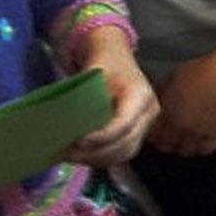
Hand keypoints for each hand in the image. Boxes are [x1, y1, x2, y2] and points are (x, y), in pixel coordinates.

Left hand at [68, 35, 158, 168]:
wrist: (114, 57)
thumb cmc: (102, 64)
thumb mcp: (91, 76)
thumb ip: (83, 101)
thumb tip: (66, 129)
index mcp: (140, 95)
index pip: (124, 124)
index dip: (101, 137)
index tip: (77, 142)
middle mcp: (150, 111)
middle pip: (126, 142)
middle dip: (95, 153)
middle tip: (66, 153)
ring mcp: (148, 123)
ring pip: (125, 152)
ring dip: (97, 159)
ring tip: (71, 157)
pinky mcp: (140, 132)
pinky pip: (124, 152)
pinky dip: (103, 158)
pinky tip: (82, 156)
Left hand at [151, 48, 215, 156]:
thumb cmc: (201, 72)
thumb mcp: (172, 77)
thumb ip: (161, 92)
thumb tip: (154, 98)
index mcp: (166, 112)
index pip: (151, 135)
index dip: (153, 134)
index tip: (156, 131)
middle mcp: (179, 126)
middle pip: (166, 146)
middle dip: (166, 142)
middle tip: (169, 136)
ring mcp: (198, 132)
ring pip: (185, 151)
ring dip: (184, 146)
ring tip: (186, 139)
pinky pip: (206, 149)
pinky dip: (203, 147)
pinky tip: (203, 139)